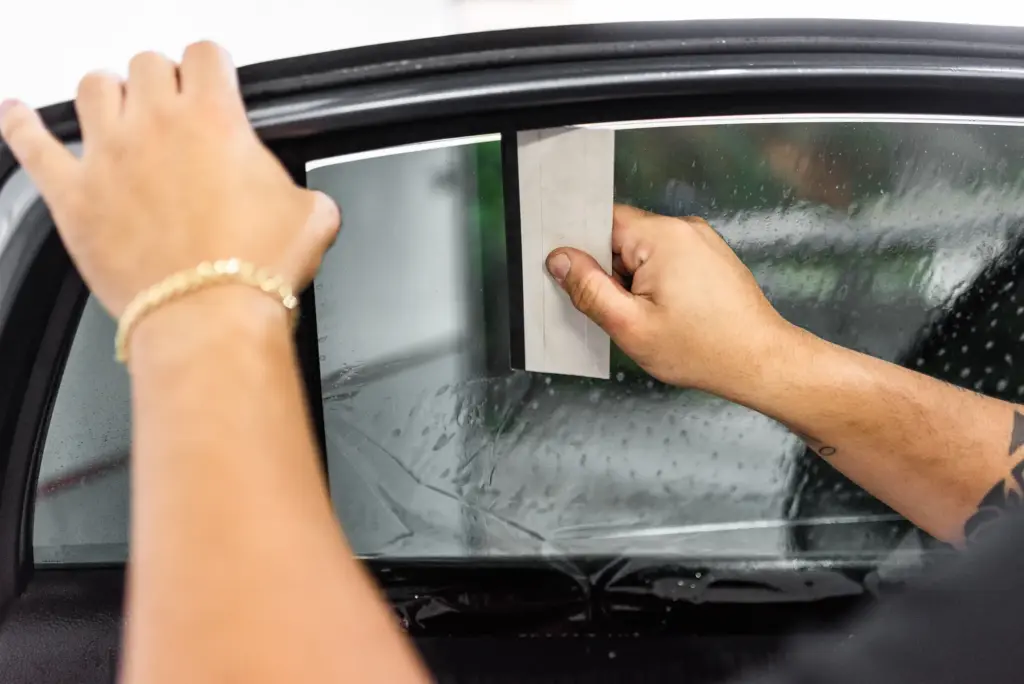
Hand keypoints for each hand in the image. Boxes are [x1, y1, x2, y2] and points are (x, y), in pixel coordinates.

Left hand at [0, 42, 338, 318]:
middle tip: (174, 106)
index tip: (213, 78)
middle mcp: (156, 125)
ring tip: (120, 110)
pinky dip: (23, 124)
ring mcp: (108, 157)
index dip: (211, 64)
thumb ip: (305, 191)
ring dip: (110, 94)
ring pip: (93, 88)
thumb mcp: (313, 218)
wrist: (211, 319)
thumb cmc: (255, 270)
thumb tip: (307, 200)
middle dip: (163, 80)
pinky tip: (20, 116)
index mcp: (214, 119)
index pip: (204, 55)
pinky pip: (32, 143)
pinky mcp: (73, 196)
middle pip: (146, 64)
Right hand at [546, 205, 792, 393]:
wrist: (760, 361)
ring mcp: (700, 242)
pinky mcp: (709, 258)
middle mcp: (684, 229)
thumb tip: (560, 260)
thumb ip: (589, 288)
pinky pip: (666, 261)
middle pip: (622, 238)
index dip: (581, 248)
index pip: (602, 221)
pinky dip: (654, 284)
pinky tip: (663, 315)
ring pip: (643, 252)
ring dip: (632, 282)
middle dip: (609, 272)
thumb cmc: (704, 349)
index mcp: (662, 236)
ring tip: (647, 317)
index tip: (573, 275)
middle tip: (616, 310)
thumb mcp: (629, 325)